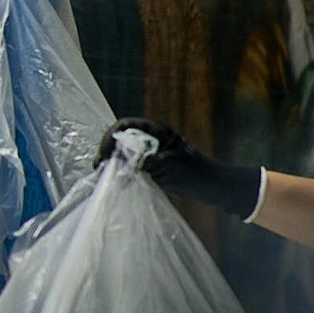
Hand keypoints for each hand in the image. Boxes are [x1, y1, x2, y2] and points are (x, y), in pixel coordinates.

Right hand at [97, 117, 262, 219]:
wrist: (215, 187)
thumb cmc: (196, 173)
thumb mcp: (167, 167)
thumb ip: (143, 164)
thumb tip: (119, 168)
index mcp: (157, 130)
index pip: (126, 125)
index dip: (111, 137)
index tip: (104, 153)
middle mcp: (152, 138)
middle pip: (122, 137)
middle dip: (108, 150)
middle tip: (99, 166)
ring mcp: (152, 151)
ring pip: (125, 152)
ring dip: (113, 161)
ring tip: (103, 174)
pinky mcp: (153, 165)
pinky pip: (131, 164)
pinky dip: (121, 171)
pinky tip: (115, 180)